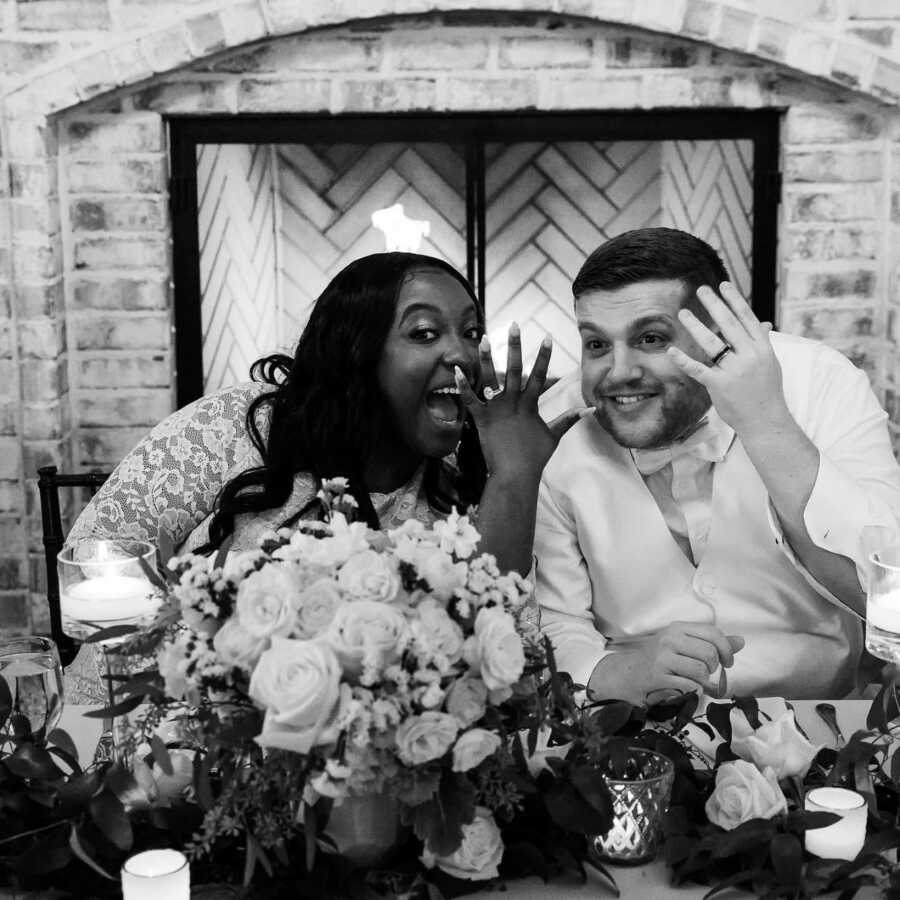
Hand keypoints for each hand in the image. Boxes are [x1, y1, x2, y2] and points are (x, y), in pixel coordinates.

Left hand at [454, 323, 589, 480]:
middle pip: (515, 368)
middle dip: (515, 345)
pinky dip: (463, 385)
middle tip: (514, 325)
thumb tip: (590, 410)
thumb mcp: (554, 436)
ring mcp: (497, 410)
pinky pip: (471, 400)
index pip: (539, 374)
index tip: (547, 336)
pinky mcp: (482, 419)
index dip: (544, 355)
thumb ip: (569, 419)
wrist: (515, 474)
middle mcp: (514, 403)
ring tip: (485, 338)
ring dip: (487, 358)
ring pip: (491, 379)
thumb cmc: (535, 456)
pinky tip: (456, 370)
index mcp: (530, 405)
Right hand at [597, 622, 743, 701]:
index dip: (726, 649)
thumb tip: (740, 641)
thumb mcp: (681, 644)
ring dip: (702, 681)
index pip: (713, 633)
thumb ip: (710, 643)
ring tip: (693, 681)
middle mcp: (670, 639)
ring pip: (700, 671)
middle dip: (713, 669)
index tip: (727, 663)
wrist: (624, 673)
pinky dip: (692, 690)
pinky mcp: (658, 676)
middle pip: (709, 654)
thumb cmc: (656, 658)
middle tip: (706, 674)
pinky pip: (689, 685)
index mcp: (678, 628)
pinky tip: (682, 687)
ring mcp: (662, 657)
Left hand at [667, 282, 786, 434]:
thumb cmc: (767, 392)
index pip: (747, 318)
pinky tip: (673, 350)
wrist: (766, 420)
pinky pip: (698, 369)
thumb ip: (762, 343)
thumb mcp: (770, 364)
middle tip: (701, 290)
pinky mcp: (719, 385)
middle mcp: (750, 356)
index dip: (735, 300)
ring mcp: (734, 371)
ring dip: (696, 326)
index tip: (724, 285)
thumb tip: (763, 323)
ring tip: (683, 313)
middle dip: (714, 304)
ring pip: (712, 343)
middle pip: (729, 325)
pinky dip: (684, 360)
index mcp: (762, 349)